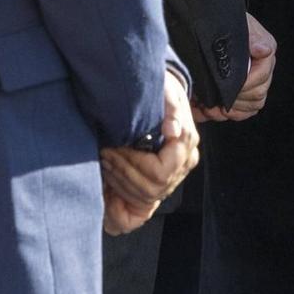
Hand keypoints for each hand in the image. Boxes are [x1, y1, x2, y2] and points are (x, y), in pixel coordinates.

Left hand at [100, 69, 199, 234]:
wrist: (161, 94)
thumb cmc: (164, 92)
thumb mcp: (168, 91)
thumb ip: (172, 107)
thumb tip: (173, 130)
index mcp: (188, 146)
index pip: (162, 170)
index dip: (135, 162)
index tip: (116, 146)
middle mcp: (183, 165)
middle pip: (153, 186)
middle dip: (124, 172)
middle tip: (105, 154)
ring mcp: (173, 176)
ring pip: (146, 196)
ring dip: (121, 181)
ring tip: (106, 162)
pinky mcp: (161, 182)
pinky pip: (143, 203)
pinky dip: (123, 196)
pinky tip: (110, 179)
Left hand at [199, 12, 277, 121]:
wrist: (219, 23)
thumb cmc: (228, 22)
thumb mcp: (238, 25)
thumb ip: (252, 37)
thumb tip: (264, 50)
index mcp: (265, 53)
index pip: (260, 78)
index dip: (243, 86)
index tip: (225, 88)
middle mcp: (264, 69)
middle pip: (257, 96)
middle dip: (234, 100)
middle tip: (212, 101)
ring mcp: (256, 82)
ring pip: (252, 106)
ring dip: (230, 110)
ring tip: (209, 107)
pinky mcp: (246, 92)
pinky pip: (246, 111)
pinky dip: (229, 114)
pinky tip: (211, 110)